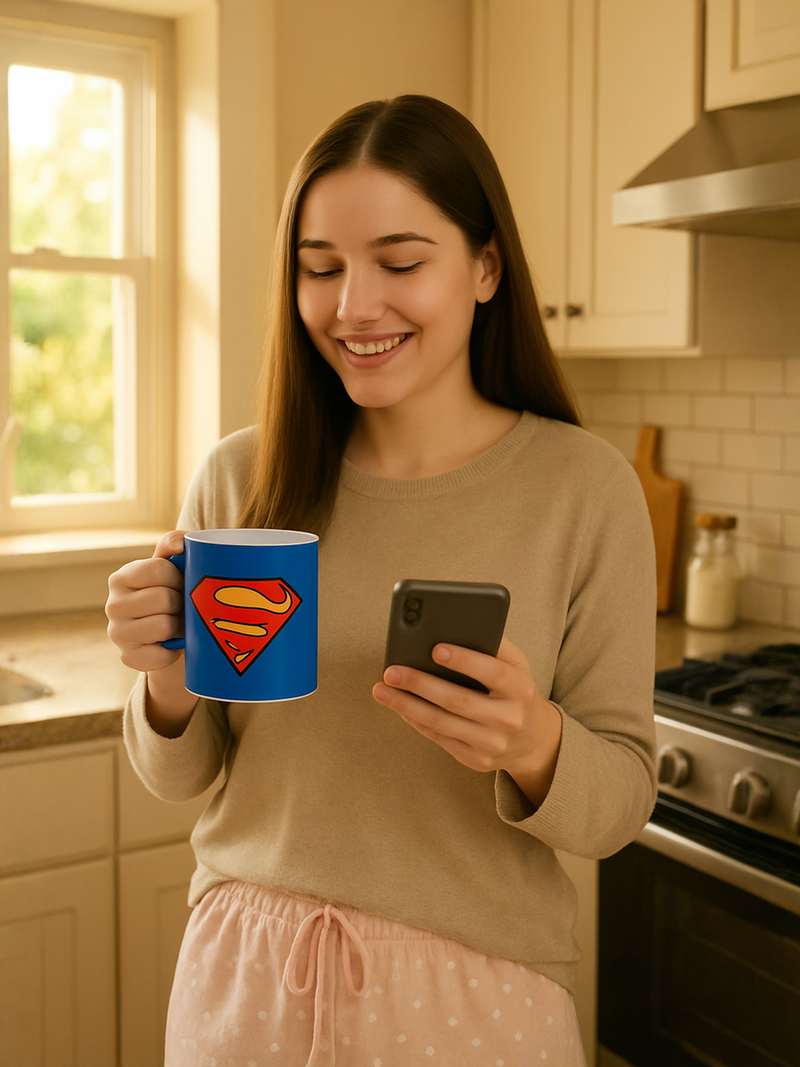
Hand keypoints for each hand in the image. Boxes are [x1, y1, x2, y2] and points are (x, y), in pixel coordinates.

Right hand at [105, 530, 186, 673]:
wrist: (168, 635)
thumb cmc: (170, 593)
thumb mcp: (170, 565)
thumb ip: (173, 544)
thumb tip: (180, 543)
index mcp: (121, 577)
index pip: (159, 569)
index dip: (178, 577)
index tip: (180, 583)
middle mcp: (112, 604)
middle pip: (164, 599)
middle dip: (180, 603)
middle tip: (178, 607)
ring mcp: (117, 633)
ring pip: (165, 625)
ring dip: (178, 626)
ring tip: (174, 623)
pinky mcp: (127, 657)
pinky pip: (163, 654)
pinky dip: (173, 650)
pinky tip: (168, 643)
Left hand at [373, 637, 561, 806]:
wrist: (534, 740)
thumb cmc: (514, 690)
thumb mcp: (516, 665)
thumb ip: (493, 645)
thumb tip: (453, 627)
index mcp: (520, 688)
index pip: (490, 671)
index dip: (463, 660)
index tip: (435, 648)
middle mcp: (508, 718)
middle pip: (457, 700)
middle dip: (420, 684)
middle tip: (391, 670)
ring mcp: (492, 743)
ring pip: (441, 723)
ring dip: (406, 706)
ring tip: (382, 689)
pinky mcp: (476, 760)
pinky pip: (439, 738)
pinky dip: (415, 720)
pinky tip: (398, 705)